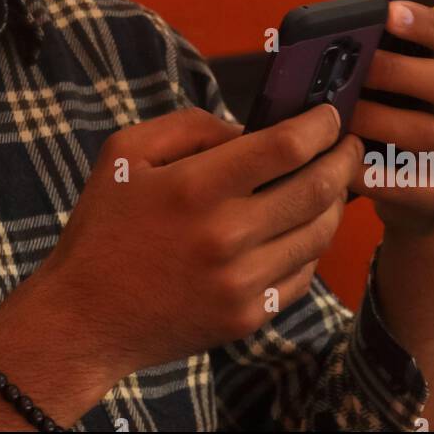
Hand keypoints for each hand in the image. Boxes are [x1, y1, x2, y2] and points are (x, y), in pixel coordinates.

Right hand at [37, 104, 363, 379]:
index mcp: (195, 188)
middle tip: (349, 144)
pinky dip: (310, 246)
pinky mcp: (248, 317)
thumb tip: (249, 129)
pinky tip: (302, 227)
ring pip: (318, 234)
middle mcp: (225, 236)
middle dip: (343, 159)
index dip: (320, 125)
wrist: (85, 318)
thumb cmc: (104, 226)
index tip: (331, 114)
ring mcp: (241, 283)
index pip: (286, 147)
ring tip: (332, 183)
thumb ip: (190, 127)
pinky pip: (301, 275)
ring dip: (335, 202)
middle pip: (316, 189)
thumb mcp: (126, 152)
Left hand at [348, 0, 433, 239]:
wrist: (426, 200)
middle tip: (355, 66)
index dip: (426, 22)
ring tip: (341, 114)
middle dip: (399, 71)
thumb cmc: (413, 115)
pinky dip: (376, 174)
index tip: (388, 9)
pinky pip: (411, 185)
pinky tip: (346, 163)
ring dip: (380, 120)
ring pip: (429, 135)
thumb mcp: (426, 68)